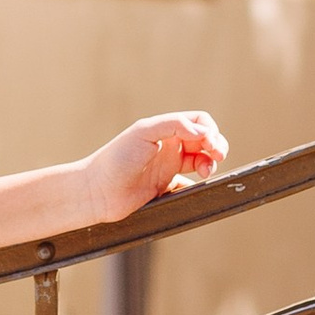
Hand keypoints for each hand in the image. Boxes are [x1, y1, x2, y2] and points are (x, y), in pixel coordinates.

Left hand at [89, 111, 228, 225]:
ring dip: (210, 164)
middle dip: (217, 146)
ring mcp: (168, 167)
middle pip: (205, 141)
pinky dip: (197, 186)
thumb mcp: (144, 132)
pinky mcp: (166, 188)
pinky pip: (190, 185)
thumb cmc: (115, 159)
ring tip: (206, 172)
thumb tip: (203, 131)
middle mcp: (169, 146)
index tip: (209, 143)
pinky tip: (191, 186)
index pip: (198, 122)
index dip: (210, 130)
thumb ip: (175, 125)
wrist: (97, 192)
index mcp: (164, 129)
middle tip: (217, 156)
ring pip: (202, 162)